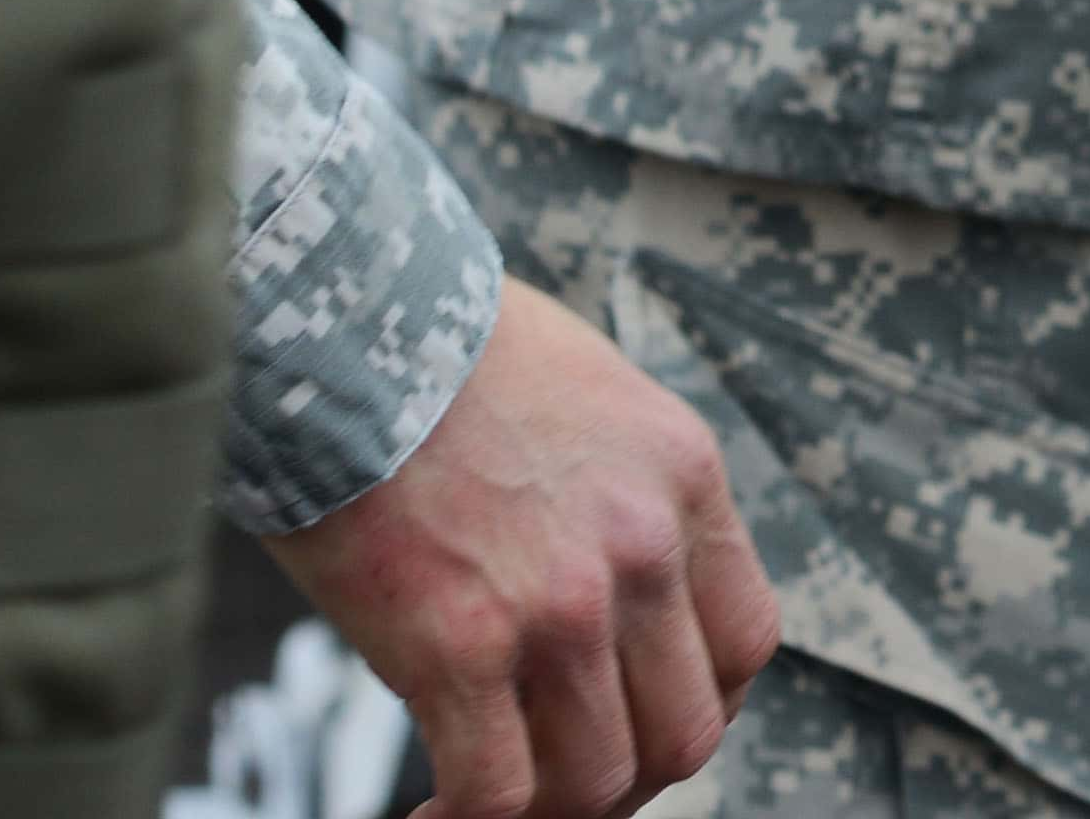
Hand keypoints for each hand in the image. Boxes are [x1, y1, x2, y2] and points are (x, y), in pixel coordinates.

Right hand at [266, 278, 786, 818]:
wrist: (344, 320)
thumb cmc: (443, 350)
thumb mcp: (592, 395)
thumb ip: (623, 492)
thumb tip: (609, 587)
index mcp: (684, 478)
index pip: (744, 644)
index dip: (696, 707)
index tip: (632, 721)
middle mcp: (642, 546)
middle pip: (685, 732)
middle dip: (625, 778)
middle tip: (558, 781)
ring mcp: (559, 603)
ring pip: (597, 779)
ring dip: (548, 809)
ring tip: (487, 801)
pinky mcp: (459, 645)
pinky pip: (497, 793)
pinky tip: (427, 813)